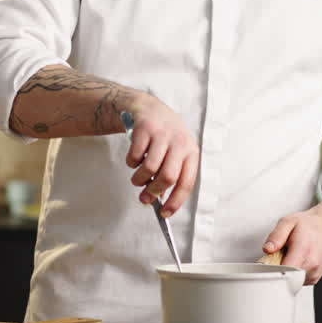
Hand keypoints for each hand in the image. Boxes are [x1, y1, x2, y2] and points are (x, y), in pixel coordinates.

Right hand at [125, 95, 199, 216]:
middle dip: (154, 192)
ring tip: (137, 179)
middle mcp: (180, 142)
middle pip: (168, 177)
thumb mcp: (175, 153)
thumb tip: (160, 202)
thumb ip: (171, 174)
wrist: (148, 108)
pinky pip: (135, 156)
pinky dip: (131, 163)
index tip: (165, 214)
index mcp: (191, 152)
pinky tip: (133, 160)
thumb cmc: (164, 137)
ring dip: (139, 180)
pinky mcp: (145, 128)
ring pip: (150, 168)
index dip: (175, 201)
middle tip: (144, 198)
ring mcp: (162, 134)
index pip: (186, 182)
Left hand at [261, 205, 321, 284]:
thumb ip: (276, 235)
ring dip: (287, 271)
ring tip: (291, 256)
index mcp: (303, 250)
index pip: (284, 271)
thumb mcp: (288, 222)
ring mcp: (314, 273)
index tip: (268, 263)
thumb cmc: (309, 224)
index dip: (272, 269)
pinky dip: (293, 272)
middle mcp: (311, 264)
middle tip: (280, 255)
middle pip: (286, 277)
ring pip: (291, 280)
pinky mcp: (314, 278)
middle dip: (278, 269)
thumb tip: (267, 249)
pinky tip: (297, 261)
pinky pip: (297, 281)